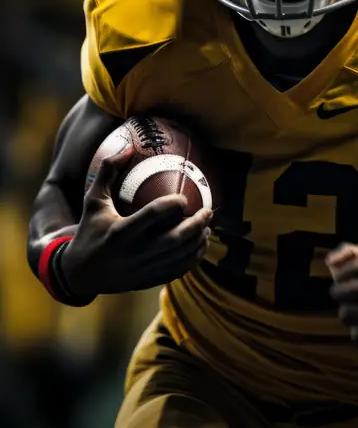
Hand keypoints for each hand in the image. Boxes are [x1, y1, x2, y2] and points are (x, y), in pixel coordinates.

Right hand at [61, 146, 211, 297]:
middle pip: (175, 239)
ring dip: (198, 241)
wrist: (80, 274)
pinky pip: (179, 270)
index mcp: (120, 232)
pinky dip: (193, 258)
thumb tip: (129, 146)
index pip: (153, 215)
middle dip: (196, 224)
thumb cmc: (89, 231)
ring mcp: (143, 269)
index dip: (174, 204)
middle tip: (208, 211)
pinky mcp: (149, 281)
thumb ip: (108, 172)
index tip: (184, 198)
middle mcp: (134, 252)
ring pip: (181, 256)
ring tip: (207, 226)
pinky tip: (200, 244)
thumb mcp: (93, 201)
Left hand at [327, 243, 357, 344]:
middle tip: (350, 298)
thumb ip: (347, 251)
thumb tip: (329, 262)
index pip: (339, 271)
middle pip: (336, 293)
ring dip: (349, 315)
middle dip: (340, 296)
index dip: (340, 278)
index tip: (349, 280)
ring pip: (345, 315)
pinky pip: (357, 337)